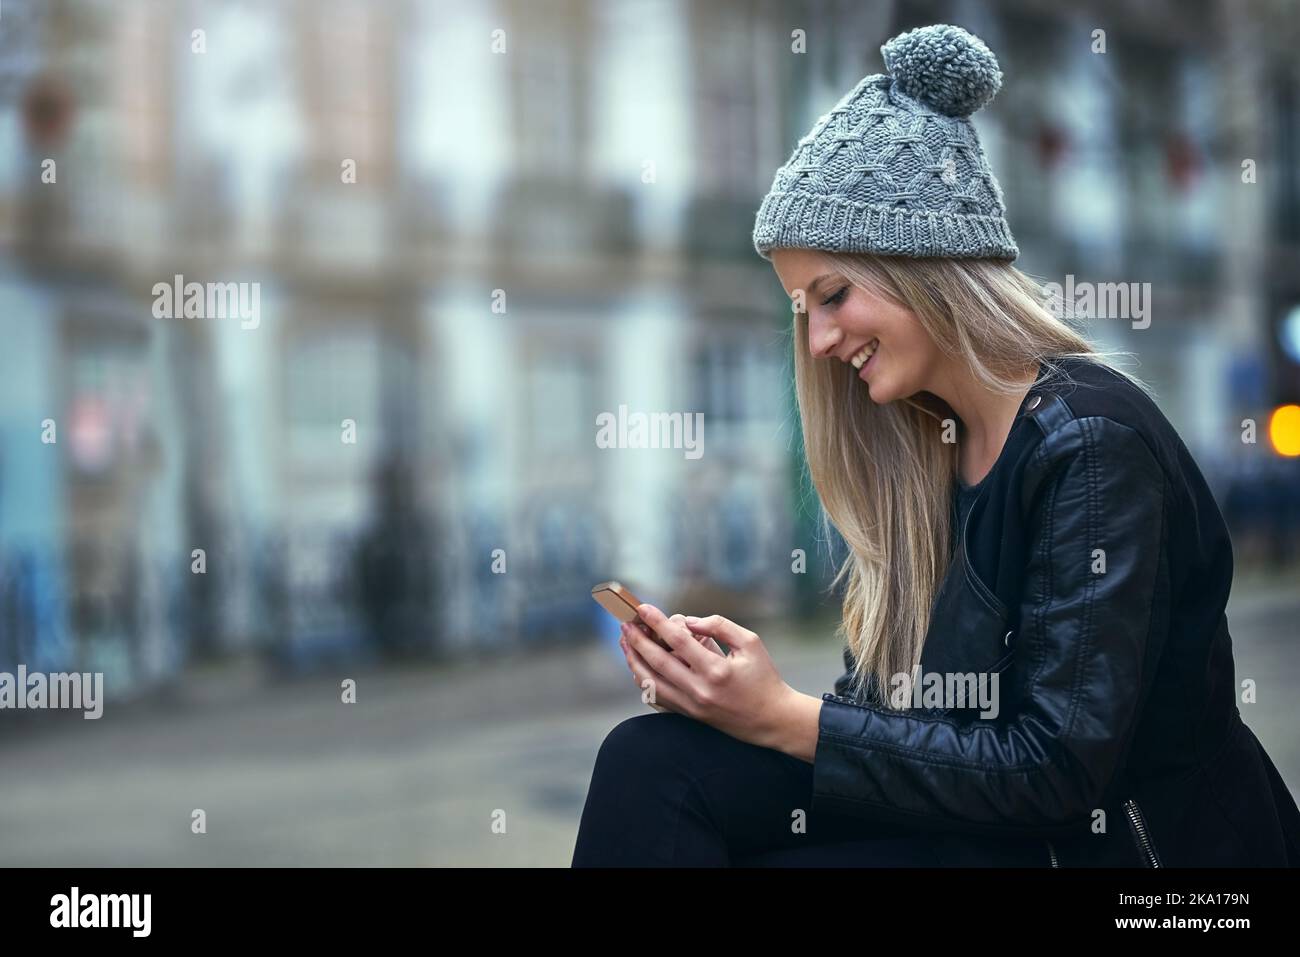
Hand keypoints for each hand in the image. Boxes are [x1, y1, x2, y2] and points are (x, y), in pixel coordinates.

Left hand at [618, 603, 797, 749]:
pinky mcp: (689, 715)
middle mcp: (700, 690)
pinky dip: (644, 681)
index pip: (678, 641)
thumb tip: (688, 621)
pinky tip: (637, 666)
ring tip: (625, 642)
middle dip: (638, 640)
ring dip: (634, 660)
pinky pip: (657, 697)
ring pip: (651, 682)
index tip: (643, 608)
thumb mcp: (750, 643)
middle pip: (658, 661)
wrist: (771, 719)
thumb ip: (720, 626)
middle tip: (625, 623)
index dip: (658, 622)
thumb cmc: (763, 677)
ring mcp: (692, 705)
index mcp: (716, 670)